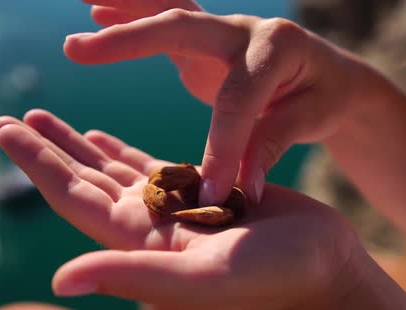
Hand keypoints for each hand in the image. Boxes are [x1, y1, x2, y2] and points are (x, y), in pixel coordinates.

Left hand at [0, 110, 358, 309]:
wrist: (323, 265)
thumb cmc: (271, 275)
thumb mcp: (199, 277)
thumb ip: (130, 273)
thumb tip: (58, 281)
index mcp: (137, 238)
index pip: (72, 195)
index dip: (36, 163)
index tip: (5, 130)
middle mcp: (145, 222)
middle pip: (82, 178)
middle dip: (46, 148)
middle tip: (10, 118)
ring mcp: (168, 206)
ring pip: (108, 168)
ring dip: (74, 144)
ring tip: (44, 117)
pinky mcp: (195, 190)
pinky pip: (144, 165)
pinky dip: (116, 149)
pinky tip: (98, 136)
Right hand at [66, 2, 366, 207]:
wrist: (329, 73)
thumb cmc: (322, 98)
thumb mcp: (311, 119)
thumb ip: (271, 145)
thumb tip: (239, 190)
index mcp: (275, 49)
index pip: (237, 101)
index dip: (222, 148)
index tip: (207, 195)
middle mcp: (242, 29)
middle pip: (179, 28)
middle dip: (128, 40)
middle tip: (76, 49)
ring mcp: (219, 29)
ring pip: (165, 10)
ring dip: (121, 6)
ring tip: (79, 1)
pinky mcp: (203, 40)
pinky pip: (163, 21)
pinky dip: (129, 14)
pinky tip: (96, 11)